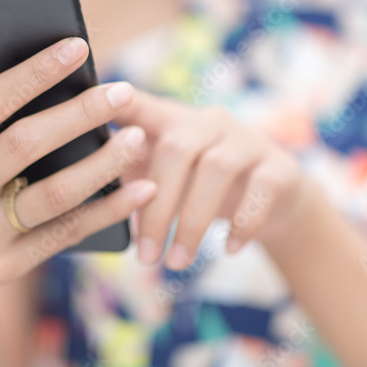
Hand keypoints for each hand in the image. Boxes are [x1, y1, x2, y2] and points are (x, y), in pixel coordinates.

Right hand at [0, 15, 156, 296]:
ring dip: (103, 166)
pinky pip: (66, 234)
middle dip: (79, 115)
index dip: (34, 73)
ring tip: (138, 136)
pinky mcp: (7, 266)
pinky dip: (108, 212)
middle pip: (26, 146)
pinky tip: (143, 189)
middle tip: (122, 91)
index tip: (78, 47)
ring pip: (54, 196)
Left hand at [114, 92, 309, 269]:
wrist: (275, 200)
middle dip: (157, 207)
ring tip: (177, 263)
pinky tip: (227, 249)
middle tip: (145, 256)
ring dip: (193, 222)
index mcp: (173, 122)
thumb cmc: (203, 187)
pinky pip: (261, 189)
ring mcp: (247, 140)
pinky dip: (243, 222)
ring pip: (216, 169)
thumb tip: (87, 190)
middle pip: (177, 148)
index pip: (140, 104)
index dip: (117, 104)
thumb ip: (132, 174)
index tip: (96, 110)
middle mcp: (210, 122)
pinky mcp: (279, 166)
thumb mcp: (168, 177)